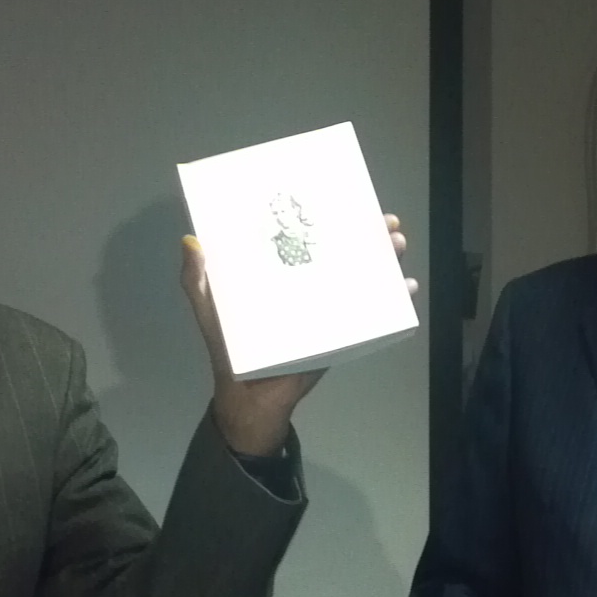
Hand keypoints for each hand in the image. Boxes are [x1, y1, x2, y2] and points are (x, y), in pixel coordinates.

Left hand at [182, 212, 414, 456]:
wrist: (250, 397)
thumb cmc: (229, 349)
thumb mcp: (210, 309)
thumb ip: (197, 279)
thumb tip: (191, 240)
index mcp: (281, 270)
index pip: (308, 235)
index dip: (327, 216)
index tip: (345, 198)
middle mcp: (308, 283)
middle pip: (344, 250)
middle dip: (368, 233)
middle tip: (383, 223)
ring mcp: (328, 306)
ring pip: (364, 275)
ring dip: (386, 258)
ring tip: (395, 246)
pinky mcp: (342, 332)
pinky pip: (372, 312)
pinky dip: (394, 299)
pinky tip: (406, 287)